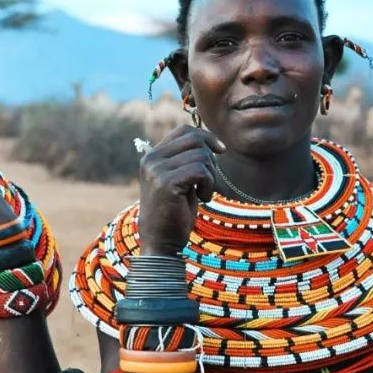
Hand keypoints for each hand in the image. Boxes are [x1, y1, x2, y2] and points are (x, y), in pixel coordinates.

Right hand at [137, 126, 224, 255]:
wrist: (161, 242)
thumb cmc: (175, 212)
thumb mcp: (179, 180)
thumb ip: (186, 160)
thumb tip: (210, 140)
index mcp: (152, 156)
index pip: (183, 131)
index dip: (206, 137)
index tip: (220, 151)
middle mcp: (151, 160)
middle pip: (194, 139)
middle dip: (211, 157)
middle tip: (209, 180)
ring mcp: (157, 171)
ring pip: (201, 156)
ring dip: (211, 176)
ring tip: (203, 192)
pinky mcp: (166, 183)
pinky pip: (201, 171)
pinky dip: (209, 184)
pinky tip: (203, 198)